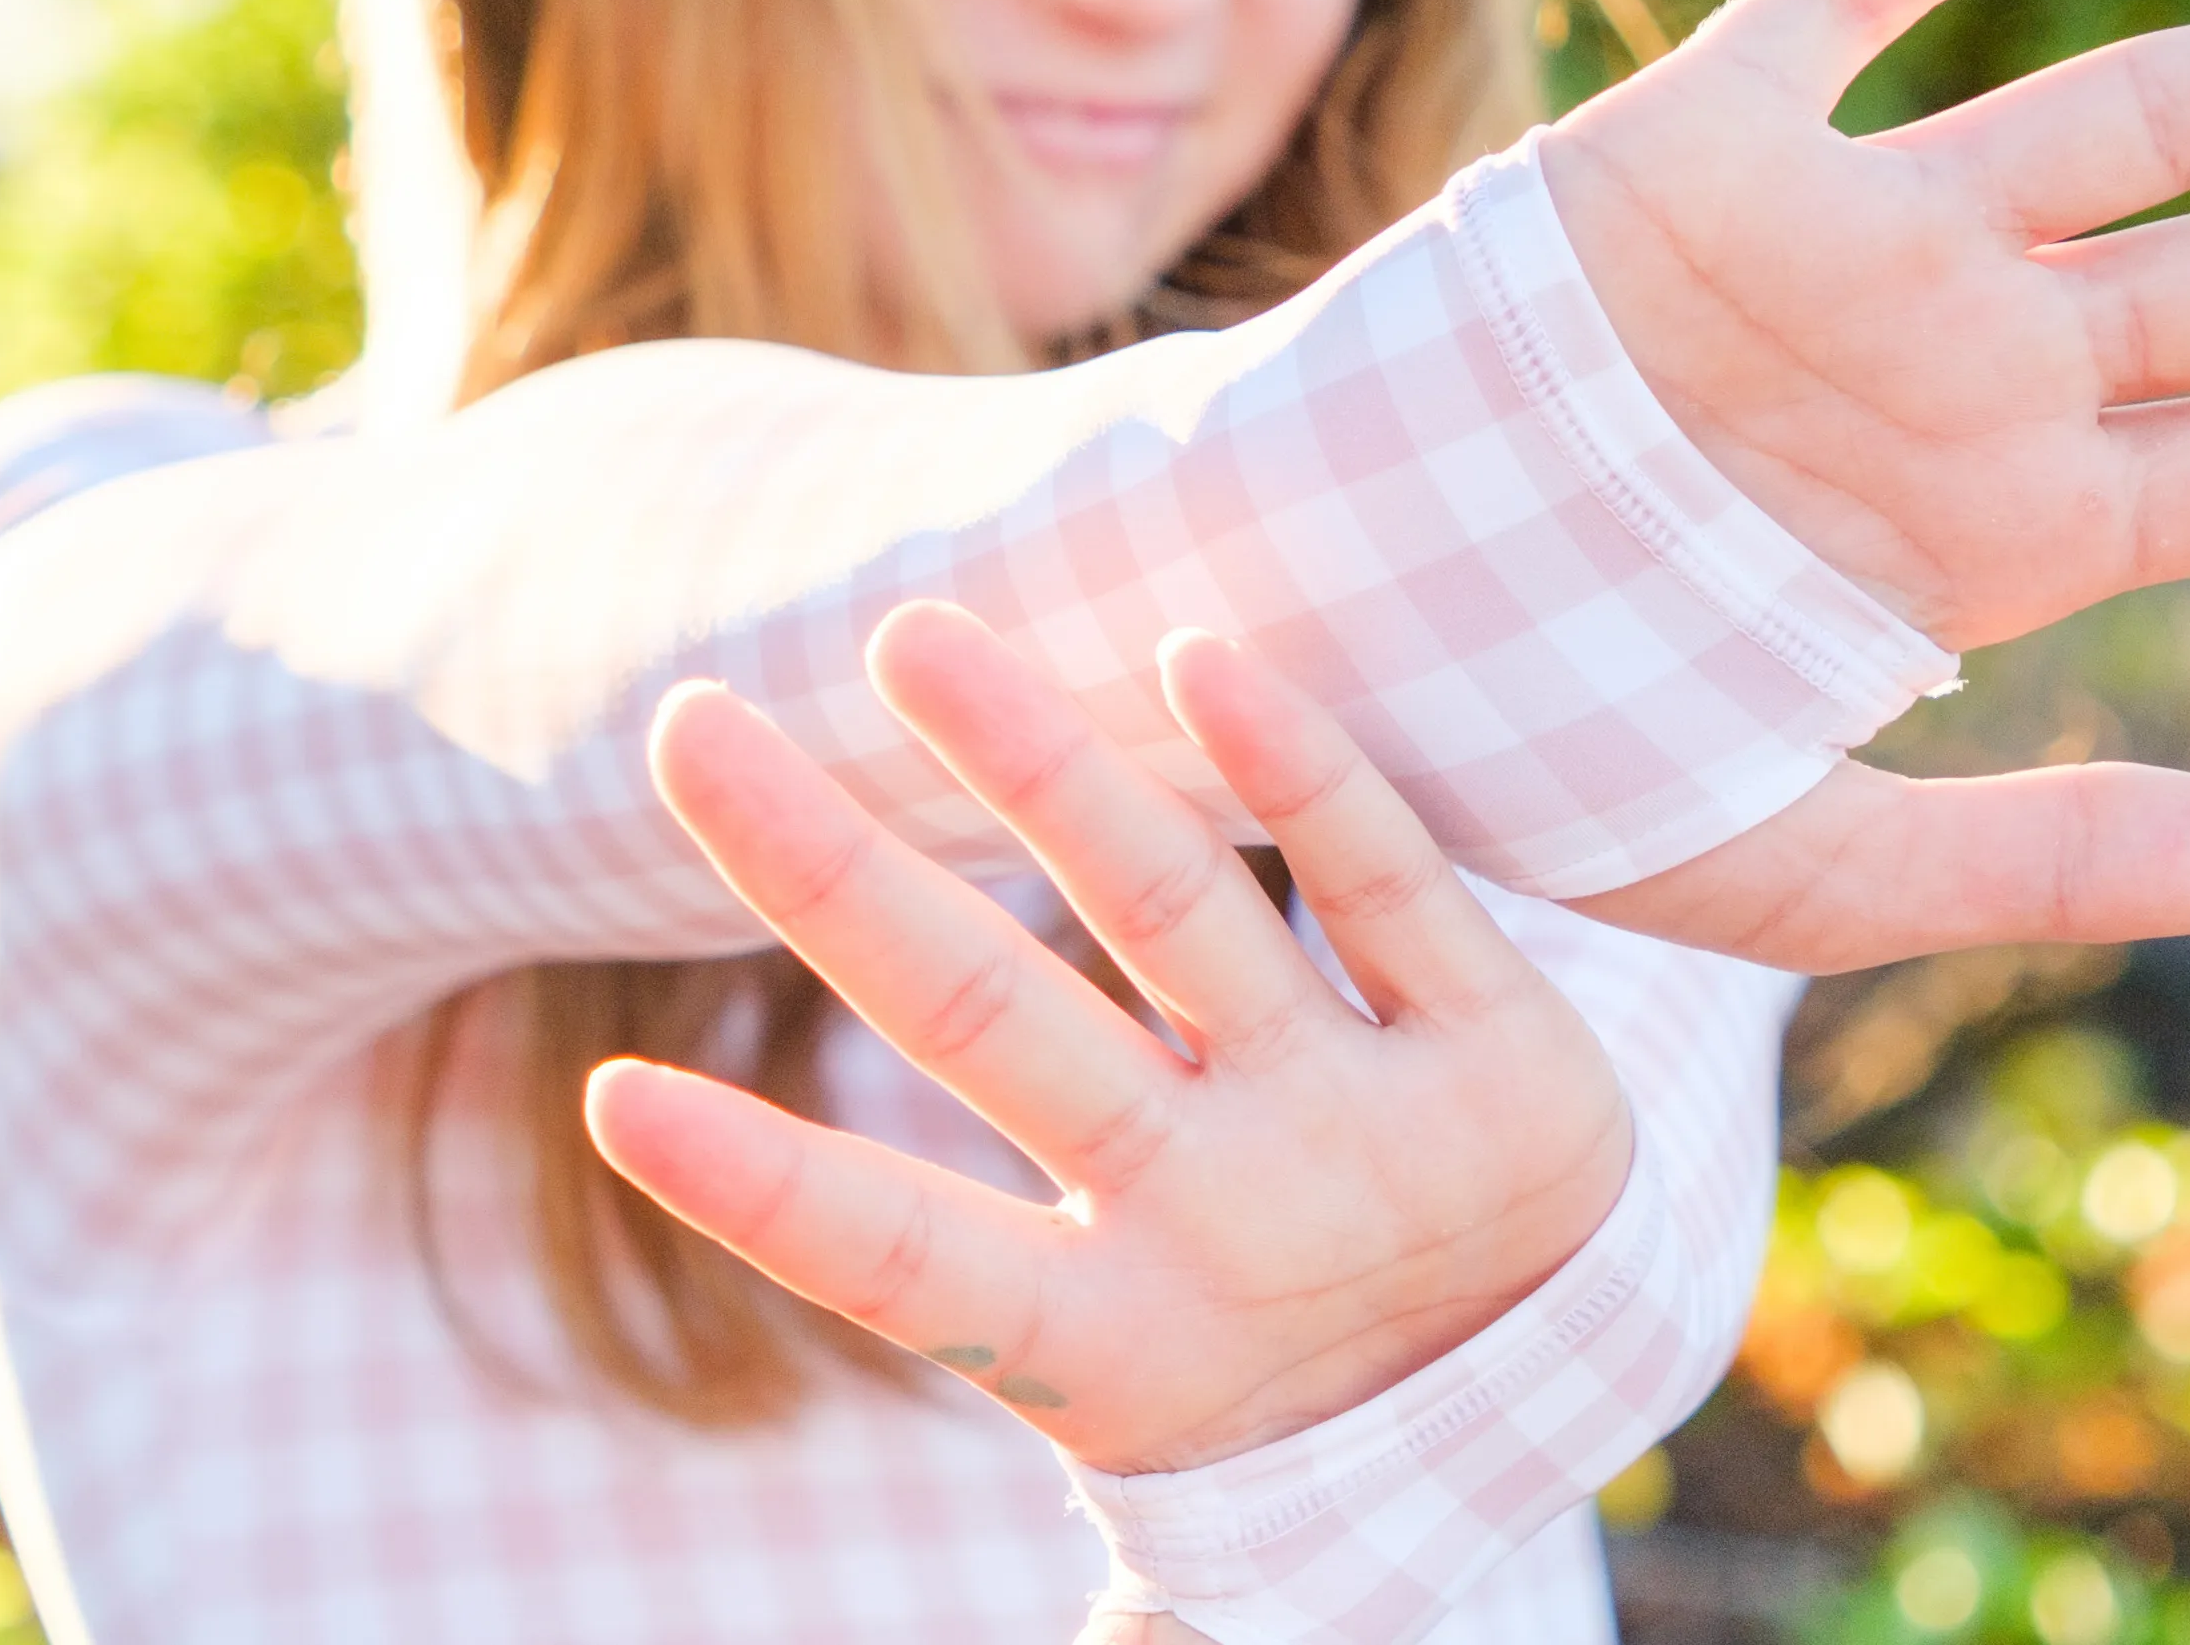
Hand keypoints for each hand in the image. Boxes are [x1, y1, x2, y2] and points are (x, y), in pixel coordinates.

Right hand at [581, 599, 1632, 1486]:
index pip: (904, 1260)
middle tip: (688, 727)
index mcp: (1115, 1339)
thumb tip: (931, 1554)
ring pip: (1177, 912)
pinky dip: (1291, 768)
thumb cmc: (1295, 1353)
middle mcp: (1226, 1220)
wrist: (1580, 1356)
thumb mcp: (1150, 1379)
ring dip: (1030, 763)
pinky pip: (1385, 886)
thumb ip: (1002, 1345)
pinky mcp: (1507, 1055)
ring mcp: (1366, 1129)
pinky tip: (1191, 655)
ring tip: (909, 636)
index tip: (609, 1096)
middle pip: (995, 1023)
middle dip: (831, 877)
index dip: (762, 1191)